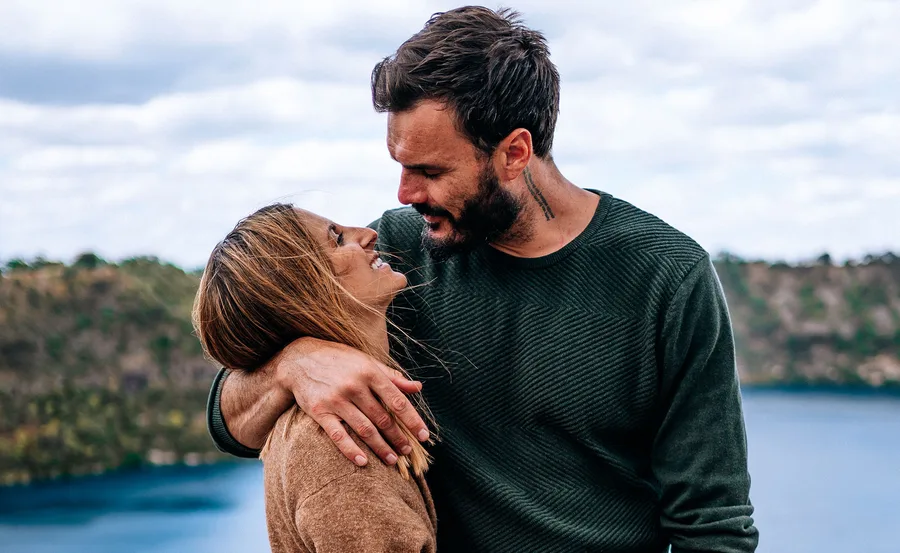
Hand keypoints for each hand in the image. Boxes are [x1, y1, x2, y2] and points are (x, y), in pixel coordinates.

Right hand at [273, 337, 429, 466]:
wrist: (299, 358)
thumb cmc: (339, 359)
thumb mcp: (367, 361)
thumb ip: (392, 376)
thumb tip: (418, 387)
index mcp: (370, 372)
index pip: (397, 400)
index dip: (412, 420)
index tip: (424, 435)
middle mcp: (354, 386)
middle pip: (382, 418)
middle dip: (397, 437)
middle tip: (407, 452)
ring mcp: (336, 400)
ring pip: (364, 429)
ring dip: (380, 447)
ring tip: (392, 459)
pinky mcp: (320, 411)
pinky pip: (338, 435)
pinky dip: (351, 450)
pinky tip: (363, 462)